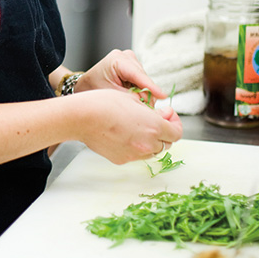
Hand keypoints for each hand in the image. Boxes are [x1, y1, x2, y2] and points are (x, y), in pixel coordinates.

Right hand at [68, 88, 182, 164]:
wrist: (81, 117)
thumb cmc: (104, 103)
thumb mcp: (133, 98)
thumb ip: (152, 109)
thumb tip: (163, 115)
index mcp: (154, 126)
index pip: (177, 133)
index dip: (175, 123)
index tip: (168, 115)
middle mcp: (147, 143)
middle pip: (166, 144)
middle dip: (163, 132)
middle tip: (153, 120)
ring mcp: (134, 154)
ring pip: (152, 151)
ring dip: (150, 141)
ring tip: (136, 127)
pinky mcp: (122, 159)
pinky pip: (135, 154)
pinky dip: (135, 146)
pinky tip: (123, 134)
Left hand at [76, 48, 166, 101]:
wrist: (87, 83)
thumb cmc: (94, 88)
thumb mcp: (111, 94)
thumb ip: (131, 97)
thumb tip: (149, 102)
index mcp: (117, 59)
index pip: (138, 75)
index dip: (151, 87)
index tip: (163, 96)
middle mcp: (126, 56)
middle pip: (144, 78)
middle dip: (145, 94)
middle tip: (141, 109)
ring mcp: (131, 59)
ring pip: (145, 80)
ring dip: (142, 92)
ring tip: (130, 100)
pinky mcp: (134, 65)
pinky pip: (143, 80)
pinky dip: (140, 89)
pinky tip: (131, 94)